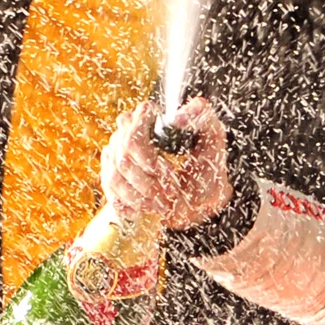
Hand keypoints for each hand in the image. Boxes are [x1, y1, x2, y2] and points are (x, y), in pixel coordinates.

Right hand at [101, 98, 232, 229]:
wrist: (202, 194)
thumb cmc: (206, 162)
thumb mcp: (212, 135)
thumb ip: (201, 114)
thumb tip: (177, 119)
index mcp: (146, 118)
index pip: (133, 132)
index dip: (149, 157)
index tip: (171, 172)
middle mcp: (125, 134)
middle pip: (123, 157)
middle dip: (149, 181)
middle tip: (172, 192)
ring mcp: (115, 158)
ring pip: (115, 178)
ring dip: (141, 196)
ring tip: (163, 204)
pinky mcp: (113, 181)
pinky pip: (111, 195)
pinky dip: (131, 207)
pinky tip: (148, 209)